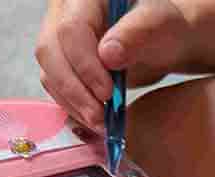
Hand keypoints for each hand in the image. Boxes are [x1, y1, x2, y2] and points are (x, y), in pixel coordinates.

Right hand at [37, 0, 190, 130]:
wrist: (164, 41)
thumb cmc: (164, 28)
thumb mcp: (160, 25)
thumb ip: (137, 34)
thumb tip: (108, 55)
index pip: (71, 30)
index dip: (85, 64)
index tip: (107, 92)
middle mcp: (63, 14)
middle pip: (51, 52)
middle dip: (74, 90)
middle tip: (100, 117)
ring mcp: (58, 39)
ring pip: (50, 72)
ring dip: (73, 103)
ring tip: (102, 124)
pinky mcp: (62, 62)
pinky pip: (56, 86)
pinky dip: (74, 106)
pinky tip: (95, 120)